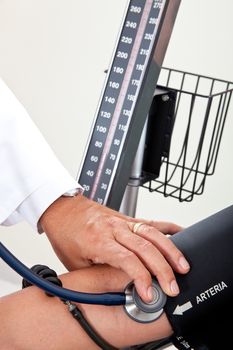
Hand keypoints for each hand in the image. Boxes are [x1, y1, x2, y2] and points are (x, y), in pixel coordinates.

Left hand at [39, 194, 189, 301]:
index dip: (141, 277)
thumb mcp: (75, 262)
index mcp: (98, 241)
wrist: (62, 210)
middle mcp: (114, 229)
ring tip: (183, 266)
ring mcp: (123, 221)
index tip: (148, 294)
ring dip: (170, 250)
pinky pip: (151, 221)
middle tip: (172, 287)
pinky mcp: (128, 218)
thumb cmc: (66, 234)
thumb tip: (117, 290)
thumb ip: (98, 275)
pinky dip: (168, 227)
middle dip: (163, 269)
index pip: (126, 259)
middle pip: (145, 247)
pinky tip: (181, 234)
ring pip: (152, 233)